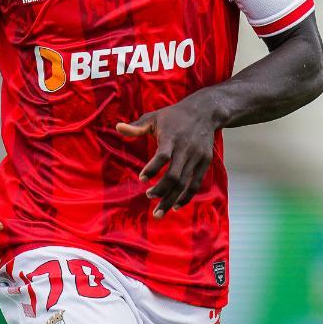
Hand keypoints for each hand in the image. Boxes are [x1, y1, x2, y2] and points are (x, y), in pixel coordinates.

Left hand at [116, 95, 218, 218]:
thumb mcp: (154, 117)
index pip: (162, 156)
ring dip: (171, 199)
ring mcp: (196, 157)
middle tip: (148, 196)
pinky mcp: (204, 162)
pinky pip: (195, 184)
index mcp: (171, 137)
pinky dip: (186, 197)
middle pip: (174, 175)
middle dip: (160, 190)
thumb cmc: (174, 116)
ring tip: (158, 212)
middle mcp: (185, 149)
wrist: (205, 111)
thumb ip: (136, 126)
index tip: (141, 178)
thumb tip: (118, 127)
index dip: (152, 169)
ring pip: (184, 183)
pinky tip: (175, 206)